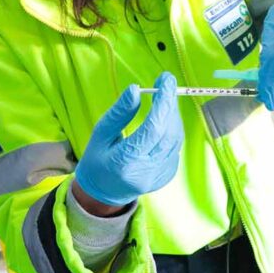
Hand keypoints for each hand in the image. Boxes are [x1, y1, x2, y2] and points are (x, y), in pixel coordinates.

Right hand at [74, 72, 183, 207]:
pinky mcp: (166, 176)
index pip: (153, 127)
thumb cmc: (98, 159)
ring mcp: (158, 176)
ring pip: (175, 139)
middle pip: (168, 132)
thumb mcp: (100, 133)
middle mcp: (145, 171)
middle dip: (170, 104)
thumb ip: (119, 113)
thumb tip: (136, 89)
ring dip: (173, 115)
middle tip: (166, 83)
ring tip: (164, 98)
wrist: (102, 193)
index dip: (163, 101)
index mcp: (125, 161)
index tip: (166, 80)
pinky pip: (175, 147)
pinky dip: (172, 129)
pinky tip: (163, 119)